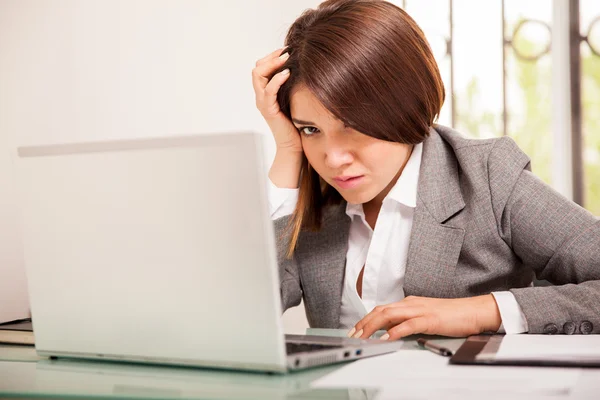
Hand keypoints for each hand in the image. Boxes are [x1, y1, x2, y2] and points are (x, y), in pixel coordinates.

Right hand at [252, 48, 301, 153]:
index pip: (261, 68)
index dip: (272, 57)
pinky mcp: (269, 110)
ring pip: (258, 75)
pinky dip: (276, 79)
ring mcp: (263, 103)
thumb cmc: (296, 124)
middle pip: (257, 68)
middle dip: (271, 57)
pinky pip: (268, 90)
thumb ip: (293, 85)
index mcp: (266, 93)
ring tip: (287, 59)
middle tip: (287, 53)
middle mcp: (262, 96)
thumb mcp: (294, 99)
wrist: (293, 146)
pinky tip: (287, 73)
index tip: (287, 51)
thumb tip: (303, 68)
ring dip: (272, 64)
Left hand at [348, 295, 501, 340]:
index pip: (382, 309)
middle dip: (364, 323)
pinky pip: (408, 324)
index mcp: (409, 303)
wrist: (474, 311)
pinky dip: (394, 332)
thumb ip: (408, 321)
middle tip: (353, 335)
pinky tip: (386, 339)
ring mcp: (420, 310)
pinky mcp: (430, 319)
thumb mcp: (425, 317)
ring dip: (373, 326)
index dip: (366, 319)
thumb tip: (392, 330)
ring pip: (390, 315)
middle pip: (381, 310)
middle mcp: (411, 304)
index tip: (355, 330)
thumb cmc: (453, 315)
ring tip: (363, 337)